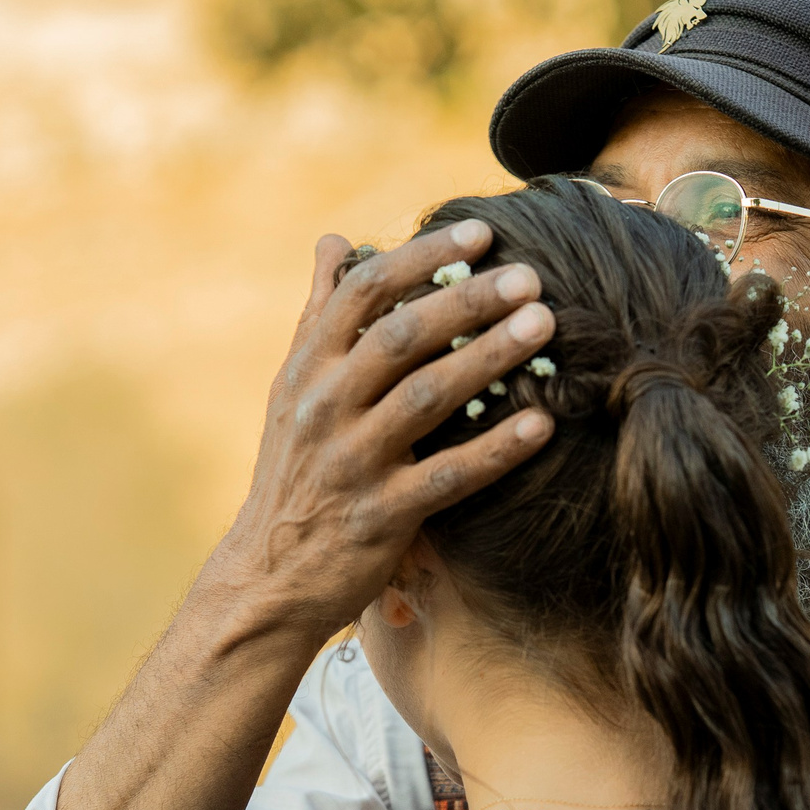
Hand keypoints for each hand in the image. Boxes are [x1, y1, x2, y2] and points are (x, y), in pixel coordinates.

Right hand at [211, 218, 554, 641]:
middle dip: (466, 300)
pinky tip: (541, 423)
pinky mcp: (380, 515)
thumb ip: (320, 314)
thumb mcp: (291, 389)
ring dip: (487, 357)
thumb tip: (335, 239)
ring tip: (543, 326)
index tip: (479, 233)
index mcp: (307, 368)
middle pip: (399, 336)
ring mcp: (352, 462)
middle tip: (527, 275)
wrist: (266, 577)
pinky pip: (447, 476)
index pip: (363, 291)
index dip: (421, 256)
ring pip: (426, 397)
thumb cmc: (294, 472)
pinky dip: (495, 448)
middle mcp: (324, 407)